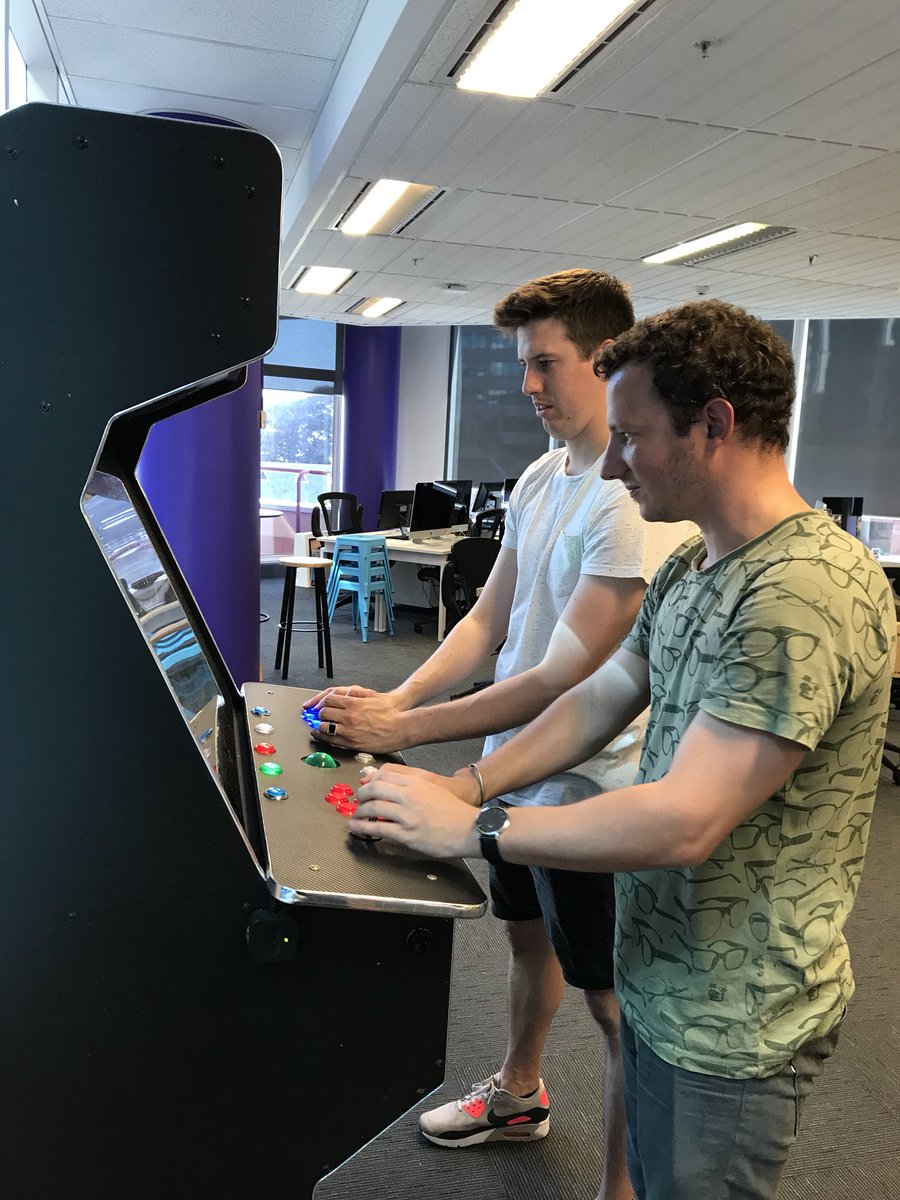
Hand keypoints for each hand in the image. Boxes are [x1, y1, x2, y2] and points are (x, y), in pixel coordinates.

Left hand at [304, 687, 404, 751]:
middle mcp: (349, 717)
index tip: (319, 705)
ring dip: (319, 726)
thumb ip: (352, 693)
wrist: (400, 728)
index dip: (321, 702)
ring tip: (319, 725)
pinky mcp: (352, 744)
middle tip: (318, 715)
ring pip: (324, 728)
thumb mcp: (370, 695)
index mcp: (353, 703)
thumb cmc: (388, 712)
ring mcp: (349, 731)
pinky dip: (323, 737)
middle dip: (319, 714)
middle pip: (323, 713)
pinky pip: (331, 741)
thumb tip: (338, 695)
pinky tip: (321, 735)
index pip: (328, 700)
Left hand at [350, 765, 479, 858]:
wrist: (470, 829)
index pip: (384, 775)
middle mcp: (410, 795)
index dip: (370, 780)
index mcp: (417, 782)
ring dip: (359, 811)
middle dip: (361, 795)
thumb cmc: (455, 811)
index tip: (365, 786)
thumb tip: (391, 788)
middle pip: (374, 788)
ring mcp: (407, 815)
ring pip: (373, 807)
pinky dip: (363, 827)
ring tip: (355, 816)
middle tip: (358, 800)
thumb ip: (414, 786)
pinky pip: (378, 828)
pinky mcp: (406, 834)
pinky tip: (357, 828)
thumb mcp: (434, 789)